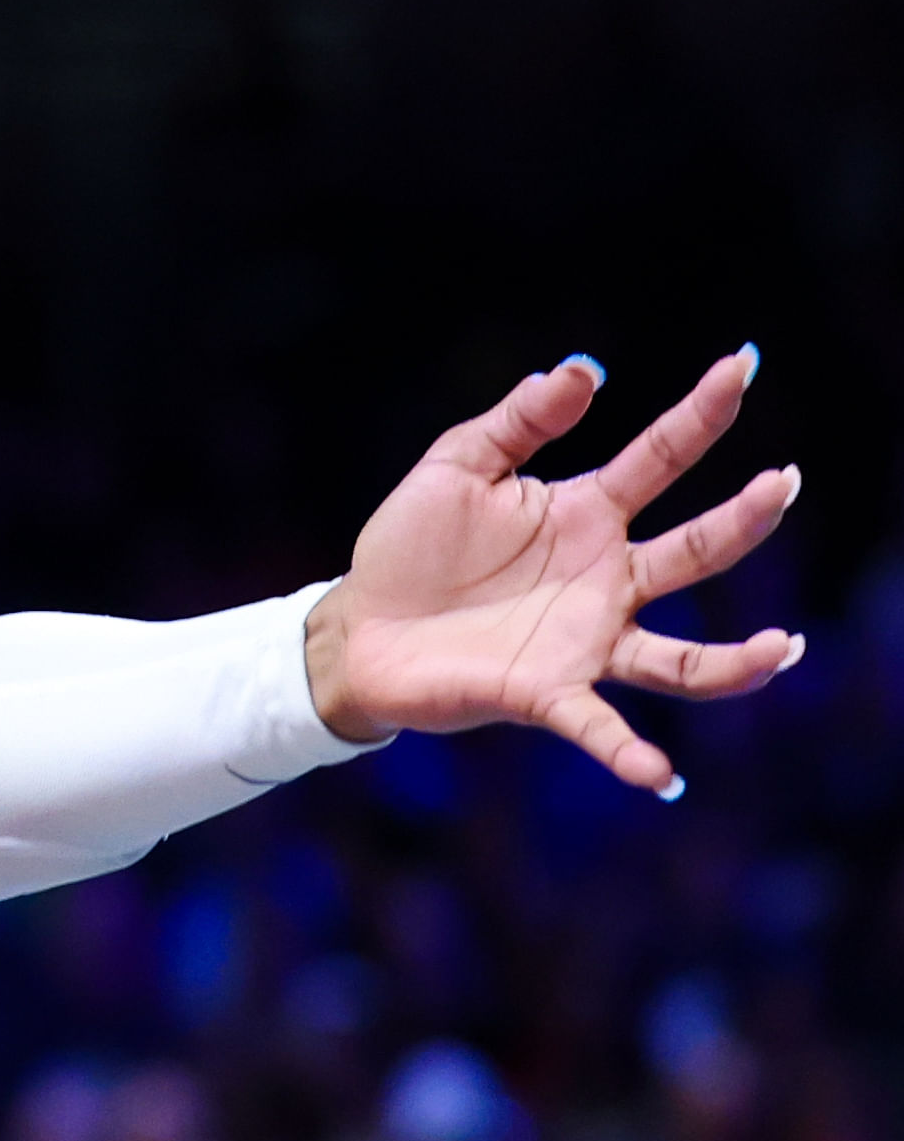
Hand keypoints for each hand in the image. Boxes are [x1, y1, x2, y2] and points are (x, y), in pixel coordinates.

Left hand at [307, 350, 800, 795]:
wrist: (357, 626)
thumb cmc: (410, 546)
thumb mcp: (456, 466)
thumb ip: (518, 421)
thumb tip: (582, 369)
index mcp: (585, 515)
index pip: (660, 459)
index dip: (702, 413)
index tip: (744, 365)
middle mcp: (605, 581)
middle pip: (693, 553)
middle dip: (742, 522)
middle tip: (782, 486)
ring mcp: (584, 642)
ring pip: (681, 658)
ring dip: (734, 662)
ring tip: (782, 649)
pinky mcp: (543, 696)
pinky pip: (599, 727)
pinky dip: (631, 754)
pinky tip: (662, 776)